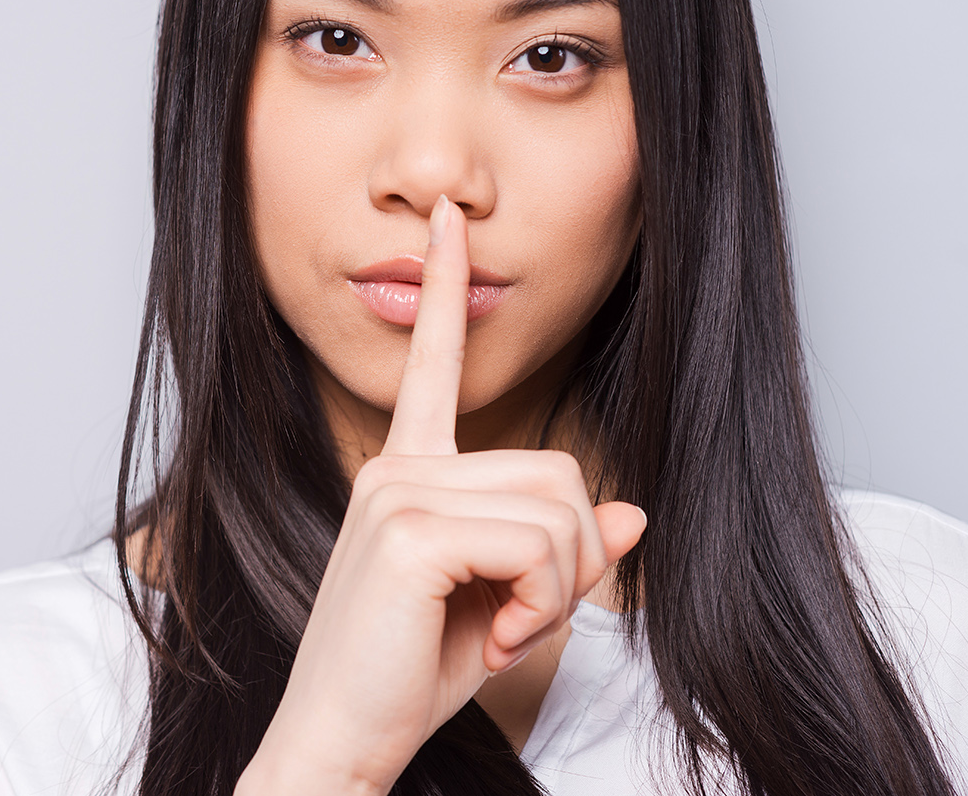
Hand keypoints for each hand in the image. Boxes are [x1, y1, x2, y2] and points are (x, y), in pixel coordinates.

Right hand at [236, 196, 647, 795]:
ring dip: (559, 591)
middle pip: (557, 470)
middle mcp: (396, 467)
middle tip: (523, 620)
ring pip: (558, 507)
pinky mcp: (407, 530)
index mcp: (405, 472)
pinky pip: (537, 544)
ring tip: (502, 632)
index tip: (450, 225)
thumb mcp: (498, 605)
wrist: (338, 741)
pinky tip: (493, 641)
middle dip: (573, 559)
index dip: (448, 293)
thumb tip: (630, 510)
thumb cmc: (404, 675)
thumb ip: (554, 550)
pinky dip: (541, 605)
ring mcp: (396, 491)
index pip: (435, 366)